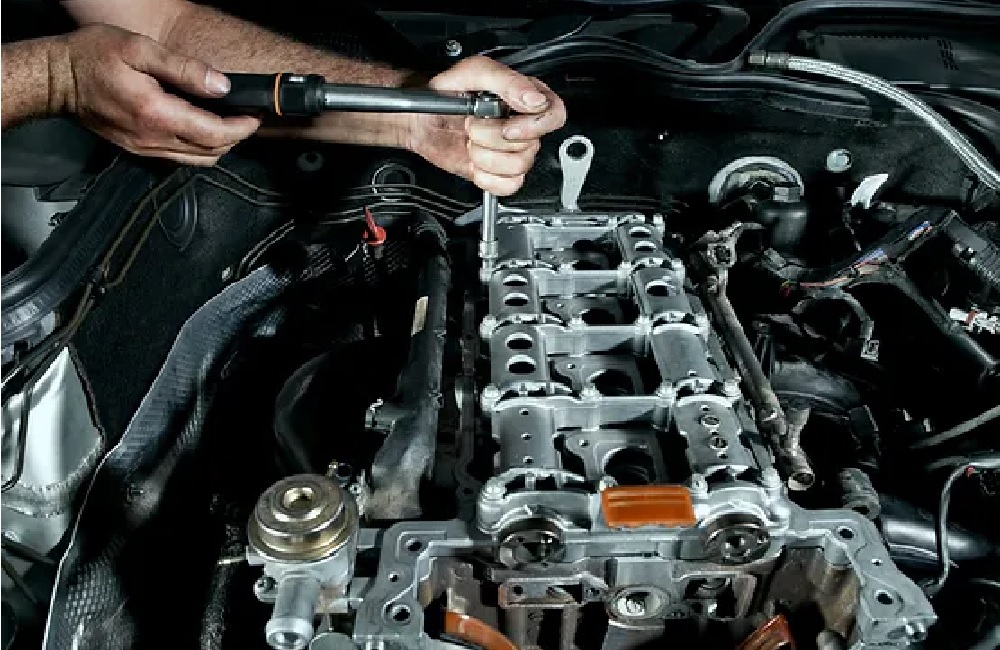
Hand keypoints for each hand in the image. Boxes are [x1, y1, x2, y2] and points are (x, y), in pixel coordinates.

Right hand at [57, 25, 259, 165]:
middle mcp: (153, 139)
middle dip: (235, 138)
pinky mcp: (138, 150)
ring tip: (230, 125)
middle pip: (211, 152)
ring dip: (218, 146)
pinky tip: (203, 129)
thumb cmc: (93, 57)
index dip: (241, 128)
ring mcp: (145, 149)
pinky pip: (179, 157)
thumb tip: (221, 86)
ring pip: (197, 160)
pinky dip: (198, 148)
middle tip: (247, 119)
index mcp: (157, 115)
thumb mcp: (140, 49)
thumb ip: (184, 69)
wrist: (57, 79)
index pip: (214, 134)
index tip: (255, 116)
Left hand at [404, 56, 566, 195]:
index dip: (533, 126)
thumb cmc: (445, 92)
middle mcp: (522, 125)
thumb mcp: (471, 73)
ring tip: (471, 142)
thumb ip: (506, 81)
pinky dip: (487, 178)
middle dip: (492, 138)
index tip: (507, 127)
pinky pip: (508, 186)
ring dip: (485, 157)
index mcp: (524, 97)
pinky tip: (475, 163)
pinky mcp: (499, 172)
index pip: (553, 115)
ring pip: (519, 167)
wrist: (421, 118)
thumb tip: (533, 99)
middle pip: (531, 145)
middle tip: (473, 125)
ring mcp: (512, 151)